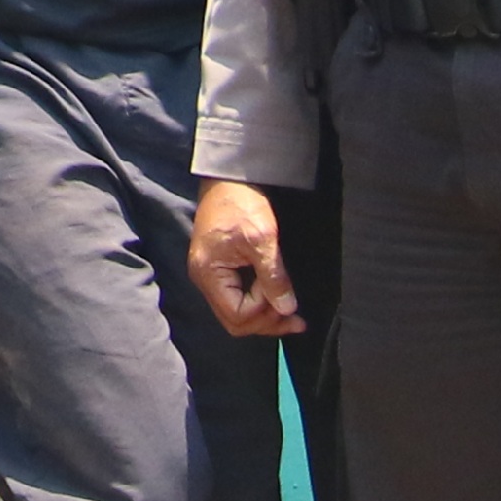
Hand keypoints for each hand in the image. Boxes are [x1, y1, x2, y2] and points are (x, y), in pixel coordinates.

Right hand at [189, 181, 303, 337]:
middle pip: (234, 320)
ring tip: (291, 312)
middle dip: (266, 323)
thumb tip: (287, 309)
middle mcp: (204, 279)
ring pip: (236, 311)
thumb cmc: (241, 202)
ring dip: (264, 315)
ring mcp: (210, 274)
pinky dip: (257, 302)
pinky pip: (236, 297)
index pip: (237, 314)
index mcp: (209, 273)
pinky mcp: (219, 268)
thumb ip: (274, 277)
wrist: (229, 177)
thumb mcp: (263, 239)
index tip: (283, 294)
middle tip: (296, 320)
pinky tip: (275, 297)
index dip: (263, 311)